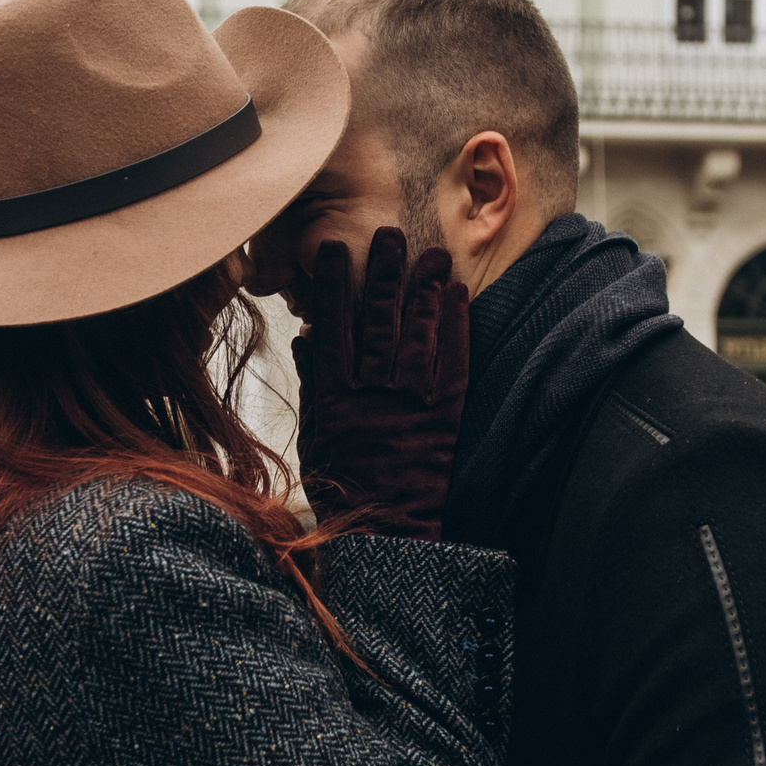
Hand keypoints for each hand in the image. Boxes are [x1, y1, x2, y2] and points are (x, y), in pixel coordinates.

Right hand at [290, 228, 469, 538]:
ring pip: (417, 332)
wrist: (386, 531)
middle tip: (389, 234)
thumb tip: (307, 339)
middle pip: (377, 318)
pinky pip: (452, 362)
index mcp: (335, 396)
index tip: (334, 250)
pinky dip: (455, 327)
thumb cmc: (344, 486)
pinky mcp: (444, 415)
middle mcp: (373, 392)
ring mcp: (410, 402)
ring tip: (432, 254)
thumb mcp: (315, 436)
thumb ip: (314, 386)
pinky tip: (458, 297)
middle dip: (383, 272)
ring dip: (425, 289)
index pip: (331, 325)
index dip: (333, 285)